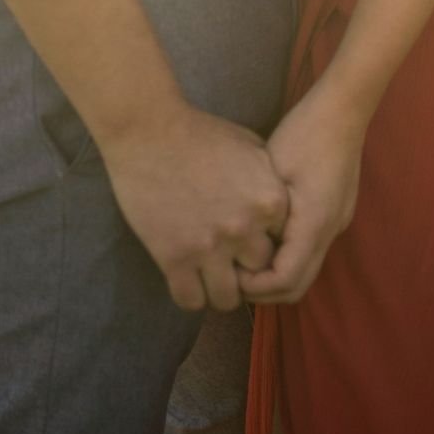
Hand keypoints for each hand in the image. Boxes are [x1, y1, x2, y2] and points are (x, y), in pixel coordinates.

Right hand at [98, 105, 287, 311]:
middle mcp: (245, 229)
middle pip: (260, 273)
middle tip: (231, 263)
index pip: (284, 243)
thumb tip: (278, 204)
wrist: (150, 133)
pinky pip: (191, 300)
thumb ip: (269, 180)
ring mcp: (210, 247)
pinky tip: (187, 279)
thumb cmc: (201, 134)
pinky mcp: (174, 259)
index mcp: (270, 201)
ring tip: (210, 277)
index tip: (252, 240)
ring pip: (228, 299)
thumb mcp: (252, 149)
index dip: (266, 243)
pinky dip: (191, 295)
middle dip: (247, 269)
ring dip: (220, 290)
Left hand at [238, 88, 367, 306]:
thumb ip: (260, 218)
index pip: (284, 280)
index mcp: (314, 224)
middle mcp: (331, 230)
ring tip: (245, 257)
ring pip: (306, 269)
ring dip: (276, 274)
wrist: (342, 108)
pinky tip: (265, 236)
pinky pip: (311, 250)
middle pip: (298, 286)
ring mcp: (337, 222)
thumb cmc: (303, 134)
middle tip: (232, 274)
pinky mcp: (336, 212)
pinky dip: (287, 256)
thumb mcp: (270, 175)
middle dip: (264, 290)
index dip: (254, 286)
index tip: (228, 270)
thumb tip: (239, 250)